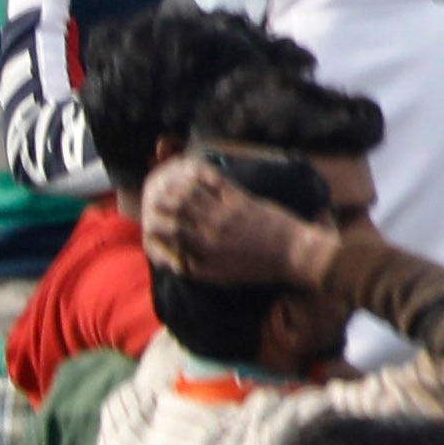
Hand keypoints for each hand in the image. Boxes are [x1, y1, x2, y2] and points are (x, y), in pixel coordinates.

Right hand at [144, 156, 330, 290]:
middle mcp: (211, 232)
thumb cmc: (258, 268)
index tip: (149, 220)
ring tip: (168, 178)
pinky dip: (203, 175)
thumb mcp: (222, 276)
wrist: (294, 254)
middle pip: (177, 211)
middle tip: (153, 195)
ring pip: (192, 195)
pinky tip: (196, 168)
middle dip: (161, 202)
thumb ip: (197, 268)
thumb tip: (177, 261)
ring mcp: (227, 214)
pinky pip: (217, 184)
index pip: (169, 234)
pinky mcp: (243, 201)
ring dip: (177, 185)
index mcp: (204, 252)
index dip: (155, 225)